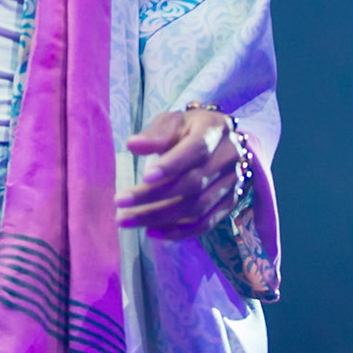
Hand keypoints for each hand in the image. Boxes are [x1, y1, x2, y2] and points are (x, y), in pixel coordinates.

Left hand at [116, 108, 241, 240]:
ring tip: (126, 220)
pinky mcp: (229, 203)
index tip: (145, 176)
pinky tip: (152, 232)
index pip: (196, 149)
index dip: (172, 164)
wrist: (223, 141)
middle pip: (193, 183)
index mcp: (214, 130)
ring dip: (160, 217)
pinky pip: (206, 223)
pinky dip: (179, 232)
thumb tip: (133, 145)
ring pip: (197, 208)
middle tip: (120, 202)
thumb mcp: (174, 121)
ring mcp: (232, 183)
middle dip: (154, 196)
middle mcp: (228, 158)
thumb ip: (156, 134)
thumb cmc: (190, 128)